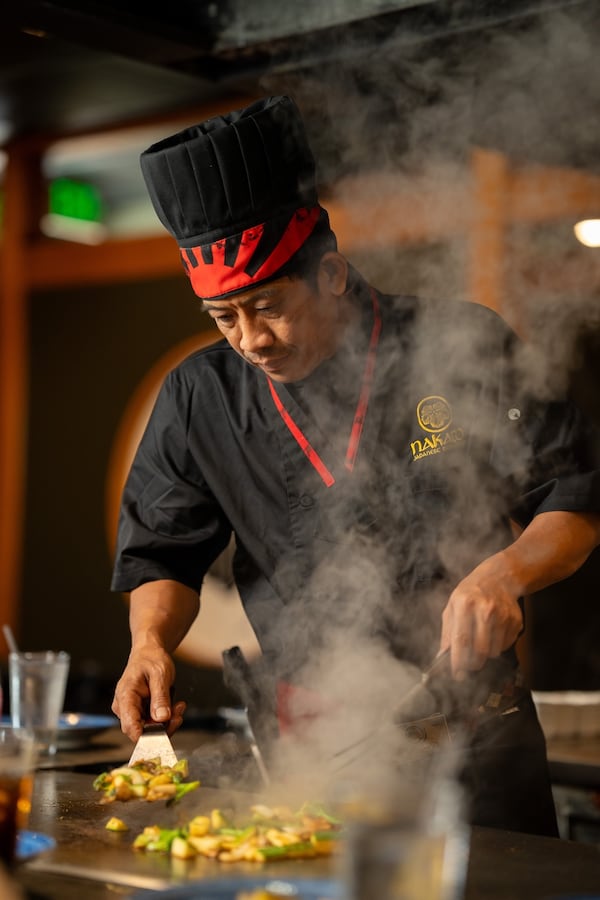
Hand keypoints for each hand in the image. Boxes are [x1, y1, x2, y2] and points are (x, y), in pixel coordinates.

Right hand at [111, 645, 185, 741]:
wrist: (149, 653)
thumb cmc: (151, 659)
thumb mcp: (160, 674)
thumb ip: (160, 697)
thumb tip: (161, 718)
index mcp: (125, 696)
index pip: (130, 726)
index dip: (145, 736)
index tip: (163, 736)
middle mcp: (124, 707)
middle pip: (141, 730)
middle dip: (163, 726)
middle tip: (178, 714)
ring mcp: (132, 711)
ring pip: (150, 728)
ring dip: (167, 721)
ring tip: (179, 707)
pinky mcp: (141, 712)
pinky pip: (154, 722)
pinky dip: (167, 717)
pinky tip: (175, 707)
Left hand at [440, 555, 522, 676]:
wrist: (498, 578)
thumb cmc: (470, 593)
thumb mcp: (452, 606)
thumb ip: (447, 632)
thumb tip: (443, 657)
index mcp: (464, 604)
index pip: (461, 641)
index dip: (458, 662)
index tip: (457, 674)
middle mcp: (485, 609)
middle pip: (480, 650)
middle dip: (473, 663)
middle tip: (469, 664)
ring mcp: (503, 615)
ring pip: (494, 651)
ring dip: (486, 654)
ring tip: (481, 640)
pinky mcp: (516, 621)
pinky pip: (506, 645)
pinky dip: (498, 646)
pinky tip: (494, 632)